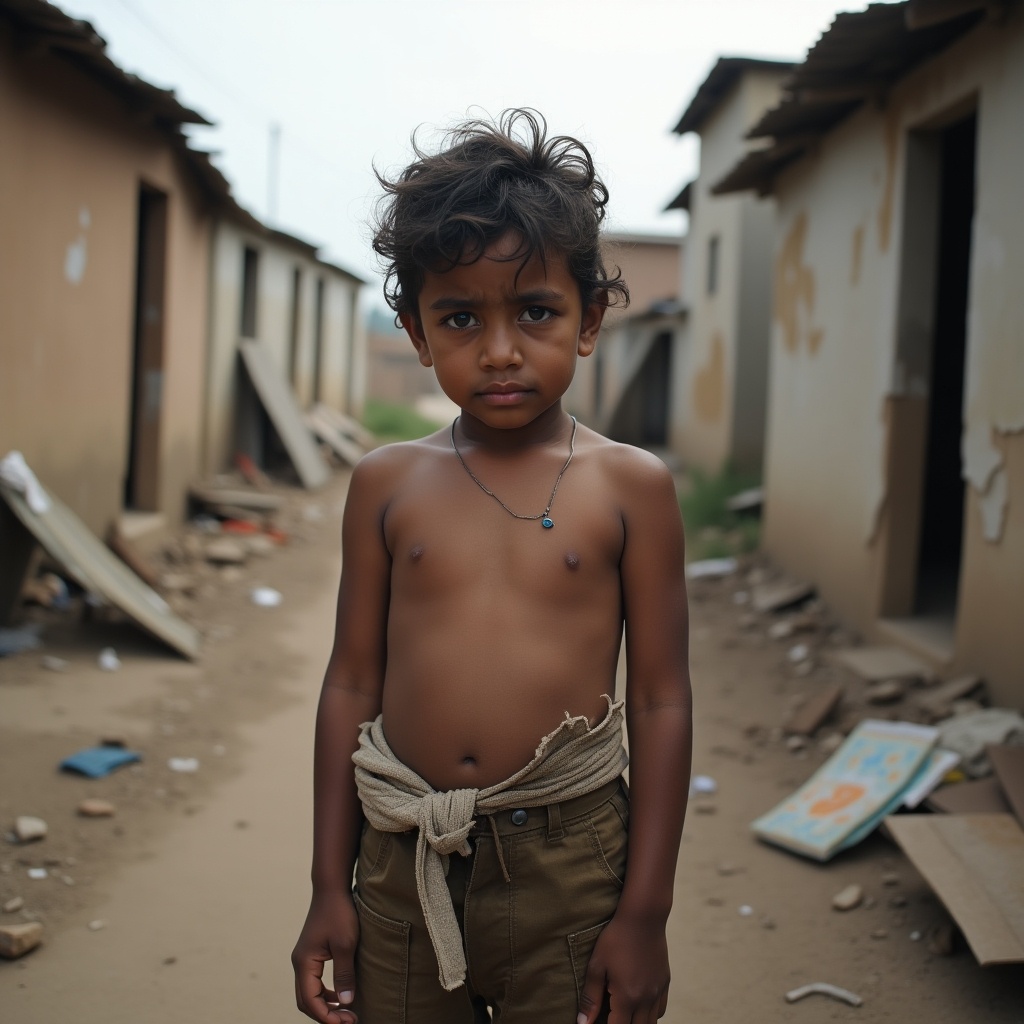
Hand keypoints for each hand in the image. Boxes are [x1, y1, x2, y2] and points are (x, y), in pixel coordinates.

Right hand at [292, 890, 359, 1022]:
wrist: (331, 888)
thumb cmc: (339, 913)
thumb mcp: (346, 944)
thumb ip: (344, 974)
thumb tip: (346, 1003)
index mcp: (304, 963)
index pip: (310, 1001)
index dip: (326, 1017)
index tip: (346, 1023)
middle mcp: (300, 963)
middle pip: (306, 1001)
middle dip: (325, 1015)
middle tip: (349, 1020)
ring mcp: (304, 959)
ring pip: (309, 993)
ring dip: (325, 1005)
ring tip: (347, 1012)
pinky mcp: (311, 954)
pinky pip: (314, 982)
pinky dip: (325, 993)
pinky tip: (341, 995)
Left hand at [577, 912, 669, 1023]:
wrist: (643, 917)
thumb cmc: (616, 938)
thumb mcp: (597, 965)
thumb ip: (590, 997)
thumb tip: (582, 1023)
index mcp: (627, 997)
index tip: (597, 1022)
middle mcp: (646, 999)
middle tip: (610, 1016)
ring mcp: (658, 992)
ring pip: (651, 1023)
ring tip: (623, 1014)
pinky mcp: (665, 983)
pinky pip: (660, 1010)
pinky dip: (650, 1015)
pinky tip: (639, 1006)